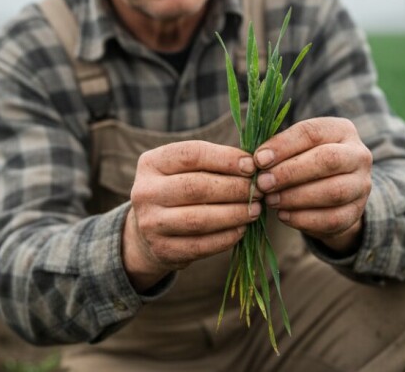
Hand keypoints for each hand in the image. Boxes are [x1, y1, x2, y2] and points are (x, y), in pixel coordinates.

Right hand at [124, 141, 259, 290]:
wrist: (149, 231)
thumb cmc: (178, 191)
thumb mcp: (184, 169)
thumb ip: (213, 163)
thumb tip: (254, 165)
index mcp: (151, 163)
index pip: (191, 154)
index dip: (225, 158)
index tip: (252, 165)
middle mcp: (145, 192)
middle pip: (196, 187)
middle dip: (234, 188)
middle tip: (260, 190)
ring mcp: (150, 224)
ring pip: (199, 219)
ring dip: (234, 214)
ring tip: (255, 210)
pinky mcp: (163, 250)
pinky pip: (201, 245)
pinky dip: (226, 237)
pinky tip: (241, 229)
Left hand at [253, 117, 371, 254]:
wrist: (334, 193)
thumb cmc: (306, 162)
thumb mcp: (296, 148)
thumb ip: (278, 150)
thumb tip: (256, 162)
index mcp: (341, 130)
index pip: (312, 132)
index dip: (283, 146)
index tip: (258, 160)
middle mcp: (358, 155)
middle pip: (327, 160)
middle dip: (290, 173)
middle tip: (262, 183)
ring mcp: (362, 185)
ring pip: (332, 192)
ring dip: (296, 197)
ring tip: (270, 200)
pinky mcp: (356, 213)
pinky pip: (332, 219)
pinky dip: (304, 219)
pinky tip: (283, 216)